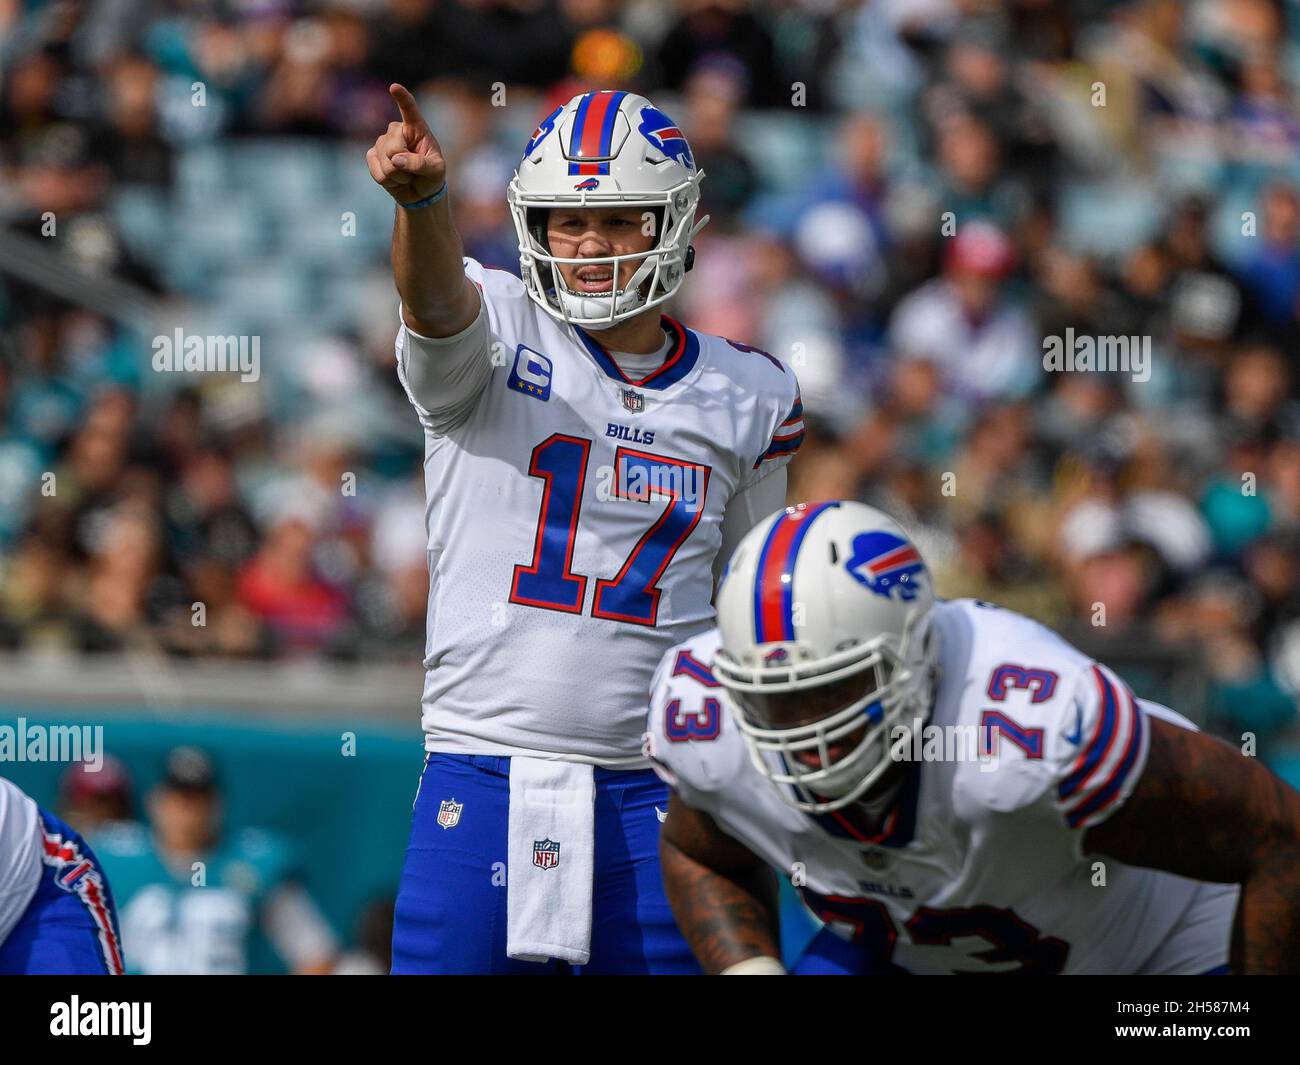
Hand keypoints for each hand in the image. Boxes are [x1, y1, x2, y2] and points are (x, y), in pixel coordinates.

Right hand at [367, 83, 446, 204]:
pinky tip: (395, 179)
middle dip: (403, 166)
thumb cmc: (431, 176)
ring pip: (385, 163)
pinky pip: (377, 173)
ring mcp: (382, 142)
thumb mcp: (435, 171)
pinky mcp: (372, 156)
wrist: (419, 191)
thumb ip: (419, 164)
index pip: (409, 109)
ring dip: (398, 176)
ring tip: (406, 175)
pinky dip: (389, 182)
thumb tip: (396, 159)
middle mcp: (397, 130)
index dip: (402, 98)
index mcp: (416, 127)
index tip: (394, 87)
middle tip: (414, 172)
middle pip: (393, 148)